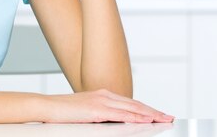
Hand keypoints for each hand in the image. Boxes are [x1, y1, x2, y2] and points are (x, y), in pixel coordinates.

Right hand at [41, 88, 173, 123]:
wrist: (47, 106)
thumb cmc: (62, 111)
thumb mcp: (85, 111)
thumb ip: (100, 114)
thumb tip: (112, 122)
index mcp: (103, 95)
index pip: (130, 103)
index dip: (146, 108)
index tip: (158, 114)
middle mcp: (105, 95)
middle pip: (135, 104)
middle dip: (154, 111)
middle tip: (169, 117)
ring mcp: (102, 102)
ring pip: (133, 108)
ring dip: (150, 114)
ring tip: (163, 119)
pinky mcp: (97, 110)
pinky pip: (122, 115)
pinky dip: (136, 117)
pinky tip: (146, 121)